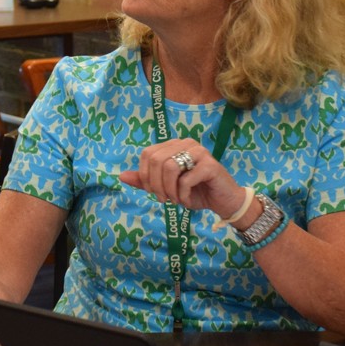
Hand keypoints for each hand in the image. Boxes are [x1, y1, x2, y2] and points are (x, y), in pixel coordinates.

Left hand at [119, 137, 245, 219]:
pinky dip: (182, 194)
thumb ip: (145, 181)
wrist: (224, 202)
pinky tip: (187, 200)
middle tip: (163, 199)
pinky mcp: (210, 165)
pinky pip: (186, 179)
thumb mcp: (166, 188)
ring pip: (169, 167)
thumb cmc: (195, 192)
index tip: (153, 192)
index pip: (147, 154)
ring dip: (169, 190)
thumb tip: (121, 176)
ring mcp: (199, 152)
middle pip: (156, 160)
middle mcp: (185, 143)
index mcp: (173, 145)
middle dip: (155, 184)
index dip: (144, 174)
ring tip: (175, 200)